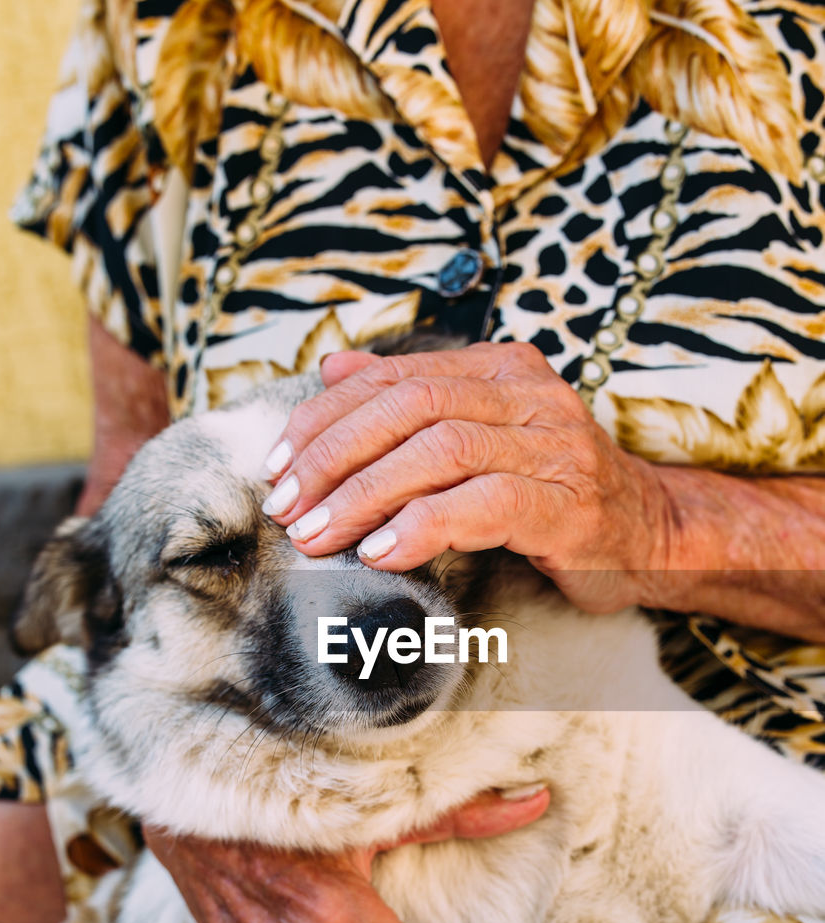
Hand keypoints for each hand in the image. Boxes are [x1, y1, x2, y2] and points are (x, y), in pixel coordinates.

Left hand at [259, 342, 671, 613]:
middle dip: (334, 456)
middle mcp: (528, 395)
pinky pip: (485, 505)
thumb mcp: (479, 435)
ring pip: (441, 450)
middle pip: (409, 406)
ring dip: (366, 495)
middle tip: (288, 506)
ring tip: (319, 535)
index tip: (276, 465)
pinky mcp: (568, 504)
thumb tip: (333, 368)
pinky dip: (423, 527)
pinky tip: (383, 553)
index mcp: (500, 368)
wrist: (646, 534)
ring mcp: (554, 446)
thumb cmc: (549, 490)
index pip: (393, 378)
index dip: (324, 419)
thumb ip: (411, 399)